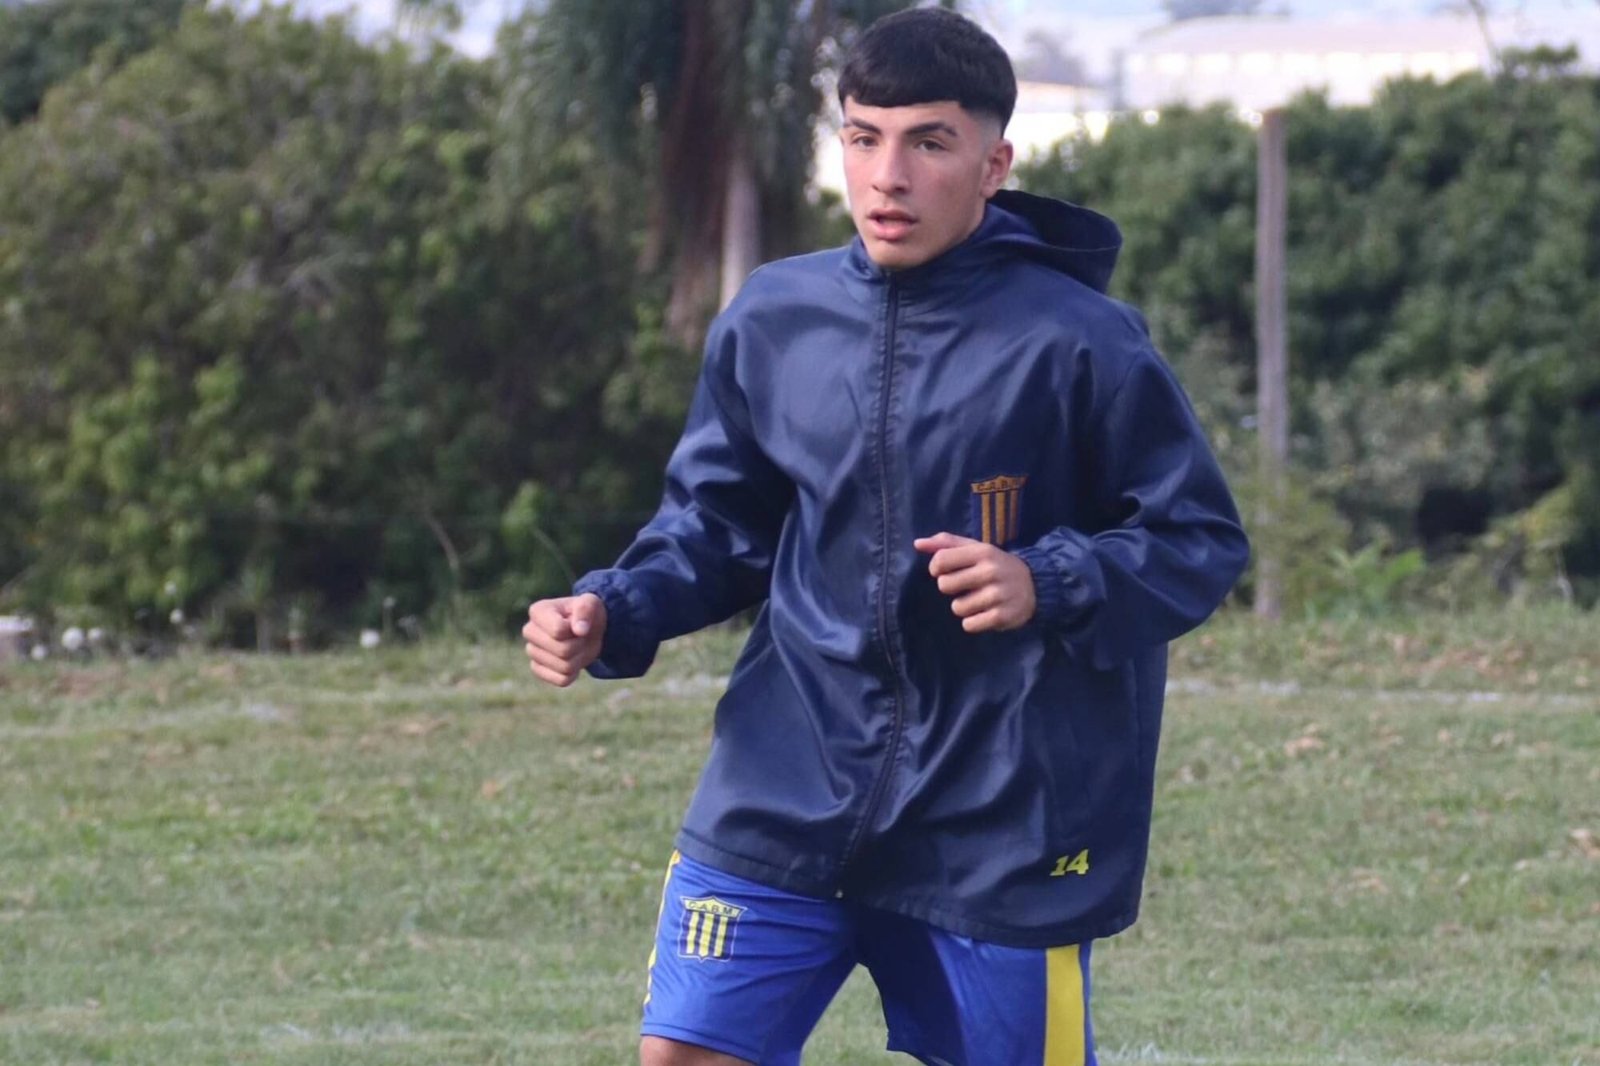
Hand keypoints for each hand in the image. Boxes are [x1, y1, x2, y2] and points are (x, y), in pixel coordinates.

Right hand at [522, 594, 606, 686]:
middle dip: (580, 644)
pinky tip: (572, 660)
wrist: (586, 630)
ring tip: (577, 646)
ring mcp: (532, 652)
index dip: (577, 629)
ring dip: (579, 658)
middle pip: (563, 650)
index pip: (559, 631)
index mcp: (537, 611)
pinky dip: (574, 673)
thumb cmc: (586, 614)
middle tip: (580, 636)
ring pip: (564, 667)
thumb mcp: (591, 603)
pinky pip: (561, 680)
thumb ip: (585, 610)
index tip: (578, 622)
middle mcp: (529, 631)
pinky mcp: (537, 669)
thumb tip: (579, 630)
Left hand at [913, 532, 1036, 632]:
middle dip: (951, 588)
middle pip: (945, 585)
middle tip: (966, 586)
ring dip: (964, 606)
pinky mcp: (1002, 616)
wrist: (1036, 584)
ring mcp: (997, 595)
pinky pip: (969, 624)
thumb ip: (946, 544)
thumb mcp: (976, 549)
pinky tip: (984, 613)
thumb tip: (917, 544)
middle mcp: (990, 572)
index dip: (936, 568)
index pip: (941, 560)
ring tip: (978, 600)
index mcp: (982, 552)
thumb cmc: (996, 565)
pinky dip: (973, 622)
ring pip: (957, 608)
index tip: (945, 571)